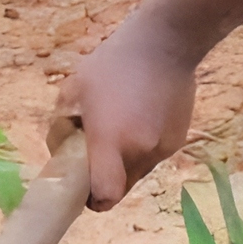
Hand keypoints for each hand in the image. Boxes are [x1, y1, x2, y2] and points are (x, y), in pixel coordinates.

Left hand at [59, 12, 201, 210]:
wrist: (166, 42)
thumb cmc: (112, 64)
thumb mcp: (73, 90)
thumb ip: (63, 128)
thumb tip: (62, 153)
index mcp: (111, 142)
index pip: (105, 196)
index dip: (93, 201)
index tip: (84, 190)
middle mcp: (141, 152)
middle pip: (121, 187)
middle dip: (107, 178)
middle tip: (98, 152)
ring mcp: (163, 148)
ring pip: (139, 172)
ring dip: (126, 161)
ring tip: (123, 126)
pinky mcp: (179, 139)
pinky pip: (155, 155)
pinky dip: (145, 147)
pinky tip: (142, 116)